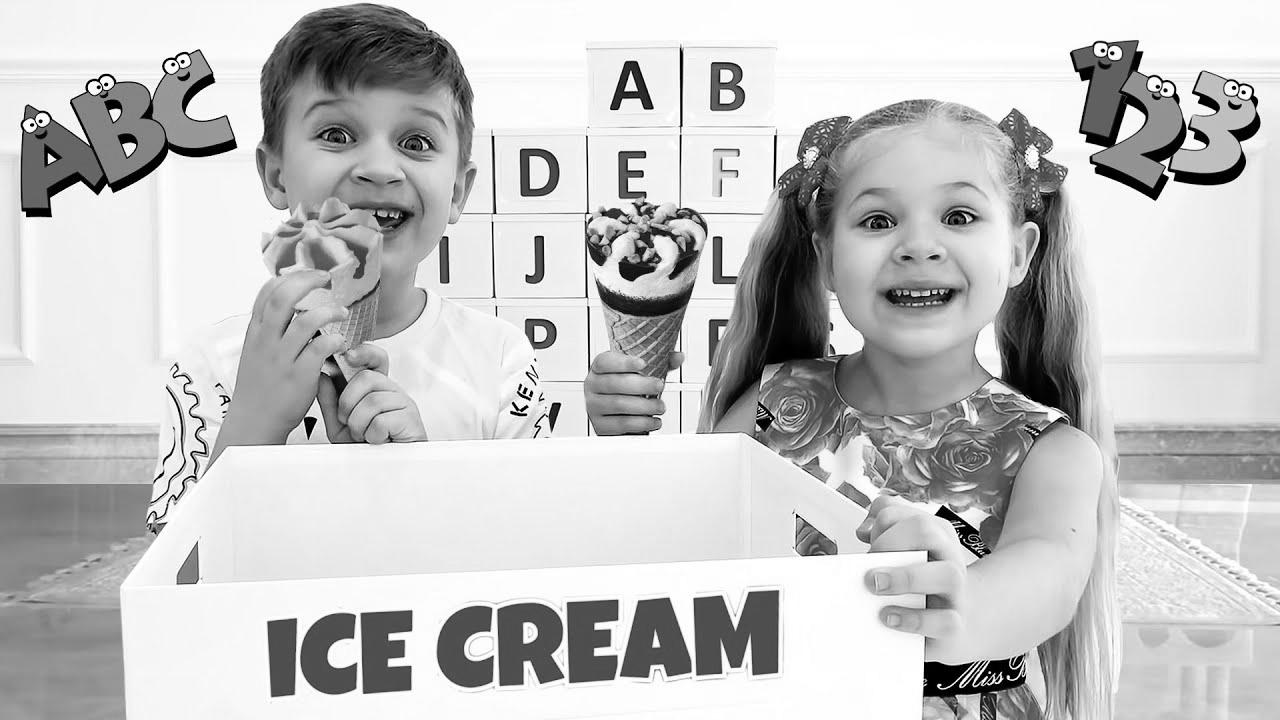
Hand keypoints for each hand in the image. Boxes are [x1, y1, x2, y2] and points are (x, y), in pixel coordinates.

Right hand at [223, 270, 348, 443]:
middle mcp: (267, 341)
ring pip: (306, 321)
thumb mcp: (255, 352)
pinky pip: (320, 348)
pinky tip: (340, 341)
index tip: (307, 274)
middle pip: (283, 298)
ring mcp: (282, 358)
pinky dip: (334, 340)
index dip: (288, 278)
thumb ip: (269, 330)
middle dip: (307, 281)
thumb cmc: (260, 387)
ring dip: (329, 311)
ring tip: (342, 312)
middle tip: (326, 278)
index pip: (266, 293)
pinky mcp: (299, 375)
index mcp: (256, 332)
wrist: (254, 420)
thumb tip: (289, 309)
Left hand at [316, 344, 427, 443]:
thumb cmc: (365, 447)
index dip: (364, 352)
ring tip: (363, 436)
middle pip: (367, 378)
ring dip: (359, 424)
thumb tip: (322, 375)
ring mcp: (404, 404)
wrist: (385, 470)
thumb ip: (330, 401)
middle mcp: (392, 391)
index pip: (376, 359)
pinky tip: (377, 440)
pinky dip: (372, 435)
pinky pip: (382, 420)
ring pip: (372, 401)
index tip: (348, 356)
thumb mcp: (339, 424)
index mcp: (377, 388)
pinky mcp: (411, 419)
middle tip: (349, 422)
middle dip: (348, 402)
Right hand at [584, 350, 682, 434]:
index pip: (606, 361)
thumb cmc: (625, 388)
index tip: (643, 363)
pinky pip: (621, 425)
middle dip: (642, 385)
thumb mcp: (640, 372)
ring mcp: (593, 406)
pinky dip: (641, 423)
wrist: (612, 413)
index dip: (624, 362)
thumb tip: (678, 357)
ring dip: (645, 406)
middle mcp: (592, 385)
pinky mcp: (600, 425)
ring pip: (619, 405)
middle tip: (660, 385)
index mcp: (599, 367)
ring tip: (660, 406)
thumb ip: (659, 362)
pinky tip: (654, 421)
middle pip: (615, 384)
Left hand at [858, 495, 970, 655]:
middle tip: (869, 562)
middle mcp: (949, 557)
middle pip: (926, 530)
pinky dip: (914, 620)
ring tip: (876, 586)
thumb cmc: (921, 582)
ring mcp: (956, 591)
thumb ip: (882, 530)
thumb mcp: (904, 550)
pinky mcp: (955, 624)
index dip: (884, 522)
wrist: (953, 621)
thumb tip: (864, 530)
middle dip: (891, 541)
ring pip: (946, 574)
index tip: (868, 539)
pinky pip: (945, 622)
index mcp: (938, 534)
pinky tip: (890, 617)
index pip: (910, 513)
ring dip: (905, 578)